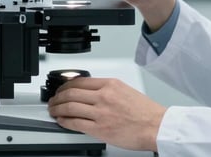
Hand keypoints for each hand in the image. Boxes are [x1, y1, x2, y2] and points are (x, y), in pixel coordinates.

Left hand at [48, 77, 165, 151]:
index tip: (62, 89)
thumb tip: (92, 94)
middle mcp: (104, 96)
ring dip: (57, 108)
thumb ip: (108, 90)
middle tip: (54, 100)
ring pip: (70, 107)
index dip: (66, 85)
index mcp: (111, 84)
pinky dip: (64, 122)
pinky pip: (75, 123)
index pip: (80, 81)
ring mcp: (101, 112)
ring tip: (53, 110)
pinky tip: (61, 121)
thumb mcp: (126, 91)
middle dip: (58, 97)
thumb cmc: (146, 112)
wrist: (157, 126)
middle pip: (71, 93)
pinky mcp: (100, 128)